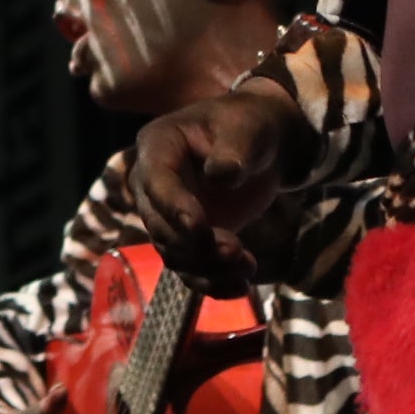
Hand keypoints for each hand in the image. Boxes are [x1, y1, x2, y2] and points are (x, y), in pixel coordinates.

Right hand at [126, 86, 314, 272]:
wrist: (261, 144)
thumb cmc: (250, 125)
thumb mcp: (247, 128)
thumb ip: (233, 149)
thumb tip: (220, 175)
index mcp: (158, 145)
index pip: (156, 181)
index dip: (174, 206)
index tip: (201, 228)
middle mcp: (153, 183)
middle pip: (160, 223)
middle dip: (195, 245)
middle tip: (235, 252)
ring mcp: (168, 213)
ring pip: (174, 252)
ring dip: (207, 268)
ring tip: (246, 271)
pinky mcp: (187, 236)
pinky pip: (189, 266)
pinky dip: (211, 282)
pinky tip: (239, 288)